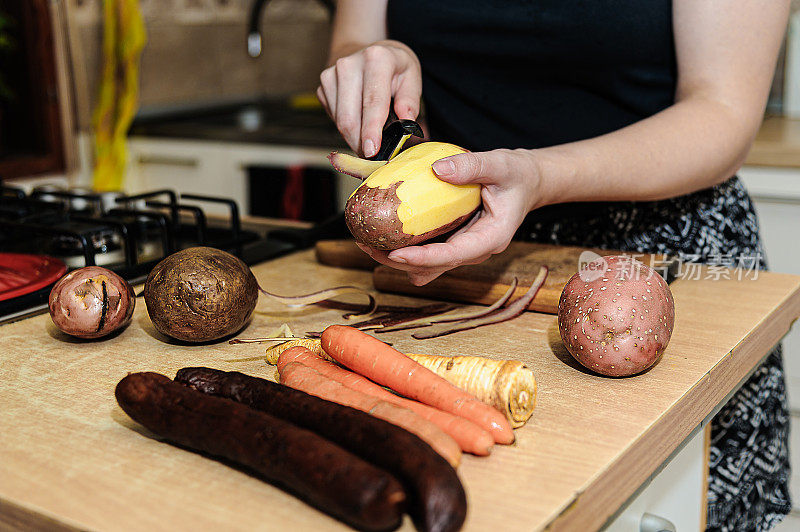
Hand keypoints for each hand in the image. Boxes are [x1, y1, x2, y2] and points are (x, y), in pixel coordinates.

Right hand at [318, 41, 421, 156]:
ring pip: (340, 122)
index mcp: (376, 59)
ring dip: (354, 138)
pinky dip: (347, 127)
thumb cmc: (392, 67)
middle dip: (361, 143)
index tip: (372, 151)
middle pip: (350, 117)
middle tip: (374, 156)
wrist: (366, 51)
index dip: (371, 130)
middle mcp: (349, 64)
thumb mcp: (411, 76)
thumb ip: (410, 100)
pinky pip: (334, 118)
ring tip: (370, 138)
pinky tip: (359, 120)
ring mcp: (331, 74)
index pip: (373, 102)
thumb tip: (406, 122)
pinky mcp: (323, 86)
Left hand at [357, 149, 543, 284]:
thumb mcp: (500, 164)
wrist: (526, 182)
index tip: (395, 254)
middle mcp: (474, 250)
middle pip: (433, 266)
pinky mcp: (453, 242)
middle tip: (367, 246)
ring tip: (366, 244)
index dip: (422, 258)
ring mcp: (463, 249)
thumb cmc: (516, 175)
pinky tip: (381, 240)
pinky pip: (427, 253)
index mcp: (490, 238)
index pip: (452, 256)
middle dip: (398, 261)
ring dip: (396, 258)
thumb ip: (472, 166)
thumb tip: (438, 169)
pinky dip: (404, 249)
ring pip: (427, 264)